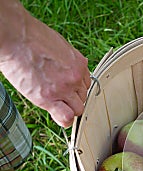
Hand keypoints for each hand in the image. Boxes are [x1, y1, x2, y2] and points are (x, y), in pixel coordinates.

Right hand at [0, 2, 90, 127]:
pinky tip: (57, 114)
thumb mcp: (60, 45)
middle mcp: (75, 77)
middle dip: (72, 98)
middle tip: (57, 94)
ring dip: (68, 108)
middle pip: (83, 97)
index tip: (66, 88)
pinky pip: (66, 117)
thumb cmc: (31, 37)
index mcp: (79, 64)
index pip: (86, 84)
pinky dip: (64, 119)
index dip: (75, 88)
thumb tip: (68, 68)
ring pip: (77, 109)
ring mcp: (64, 88)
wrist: (15, 37)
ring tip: (54, 102)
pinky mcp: (49, 98)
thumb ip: (68, 61)